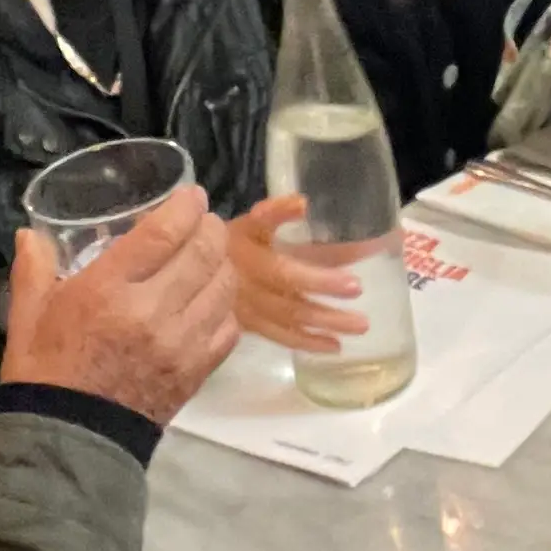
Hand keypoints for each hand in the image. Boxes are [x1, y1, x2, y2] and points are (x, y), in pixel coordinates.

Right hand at [2, 184, 237, 423]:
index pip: (163, 233)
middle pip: (203, 252)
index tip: (192, 196)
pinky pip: (228, 328)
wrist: (68, 440)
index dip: (186, 206)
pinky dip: (225, 307)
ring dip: (220, 263)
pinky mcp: (196, 371)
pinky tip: (210, 301)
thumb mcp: (28, 316)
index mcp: (107, 290)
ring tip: (209, 256)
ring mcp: (180, 343)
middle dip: (208, 227)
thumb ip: (33, 268)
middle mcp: (152, 311)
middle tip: (202, 221)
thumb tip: (32, 232)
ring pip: (223, 286)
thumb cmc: (45, 371)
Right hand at [230, 194, 370, 354]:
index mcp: (249, 253)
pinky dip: (307, 342)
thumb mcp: (249, 220)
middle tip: (362, 307)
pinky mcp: (248, 326)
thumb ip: (277, 212)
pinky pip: (280, 337)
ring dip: (325, 325)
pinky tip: (334, 346)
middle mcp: (248, 284)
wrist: (188, 268)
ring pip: (289, 320)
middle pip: (290, 298)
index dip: (318, 278)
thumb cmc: (229, 239)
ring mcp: (247, 309)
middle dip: (327, 302)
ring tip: (359, 327)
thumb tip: (306, 204)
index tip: (354, 283)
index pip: (286, 270)